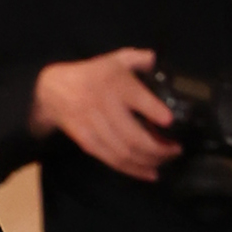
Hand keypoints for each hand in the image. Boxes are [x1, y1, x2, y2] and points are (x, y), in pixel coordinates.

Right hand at [32, 46, 181, 179]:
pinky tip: (149, 173)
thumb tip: (157, 61)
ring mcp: (95, 128)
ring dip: (149, 162)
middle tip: (176, 150)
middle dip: (159, 148)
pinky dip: (133, 170)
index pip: (138, 99)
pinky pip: (113, 161)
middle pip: (134, 135)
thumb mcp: (116, 59)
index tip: (170, 121)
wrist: (55, 91)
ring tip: (165, 162)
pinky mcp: (88, 143)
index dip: (155, 112)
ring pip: (125, 153)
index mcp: (117, 84)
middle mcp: (106, 107)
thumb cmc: (93, 75)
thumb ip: (139, 58)